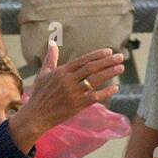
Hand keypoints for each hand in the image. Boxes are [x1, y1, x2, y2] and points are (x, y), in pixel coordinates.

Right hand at [8, 42, 124, 152]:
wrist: (36, 115)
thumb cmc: (40, 94)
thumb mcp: (43, 73)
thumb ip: (51, 58)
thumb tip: (51, 42)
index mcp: (62, 71)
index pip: (83, 60)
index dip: (97, 55)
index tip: (109, 51)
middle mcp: (68, 80)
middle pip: (91, 68)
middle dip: (107, 62)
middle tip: (121, 57)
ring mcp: (73, 93)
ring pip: (95, 80)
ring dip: (109, 73)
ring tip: (121, 68)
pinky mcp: (77, 105)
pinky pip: (95, 97)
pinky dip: (106, 92)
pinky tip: (116, 87)